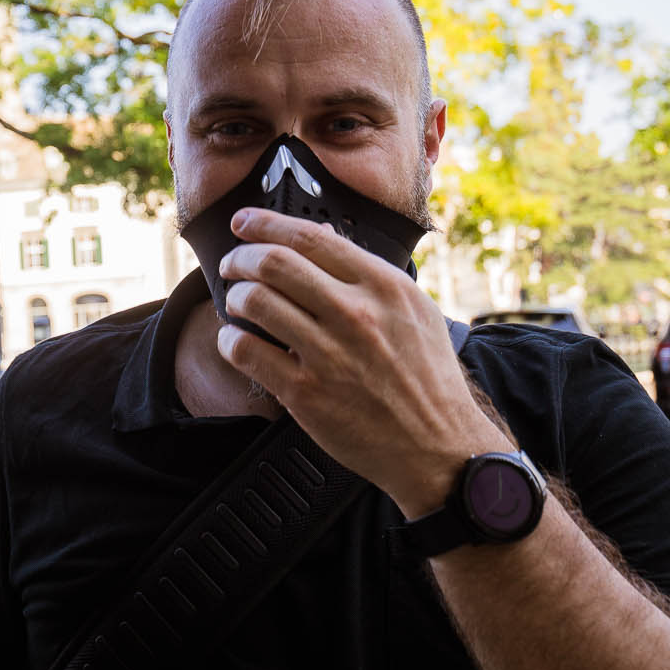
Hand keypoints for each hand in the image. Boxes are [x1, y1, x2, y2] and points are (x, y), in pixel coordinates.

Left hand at [215, 208, 510, 516]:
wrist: (439, 447)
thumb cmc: (427, 379)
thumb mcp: (414, 311)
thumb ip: (368, 274)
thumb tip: (322, 237)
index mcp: (384, 287)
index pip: (310, 237)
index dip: (266, 223)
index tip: (244, 222)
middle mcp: (356, 314)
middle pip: (274, 262)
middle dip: (241, 258)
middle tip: (232, 265)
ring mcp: (329, 354)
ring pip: (254, 302)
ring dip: (234, 297)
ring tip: (237, 304)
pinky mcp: (306, 394)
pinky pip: (245, 351)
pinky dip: (230, 340)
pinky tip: (236, 342)